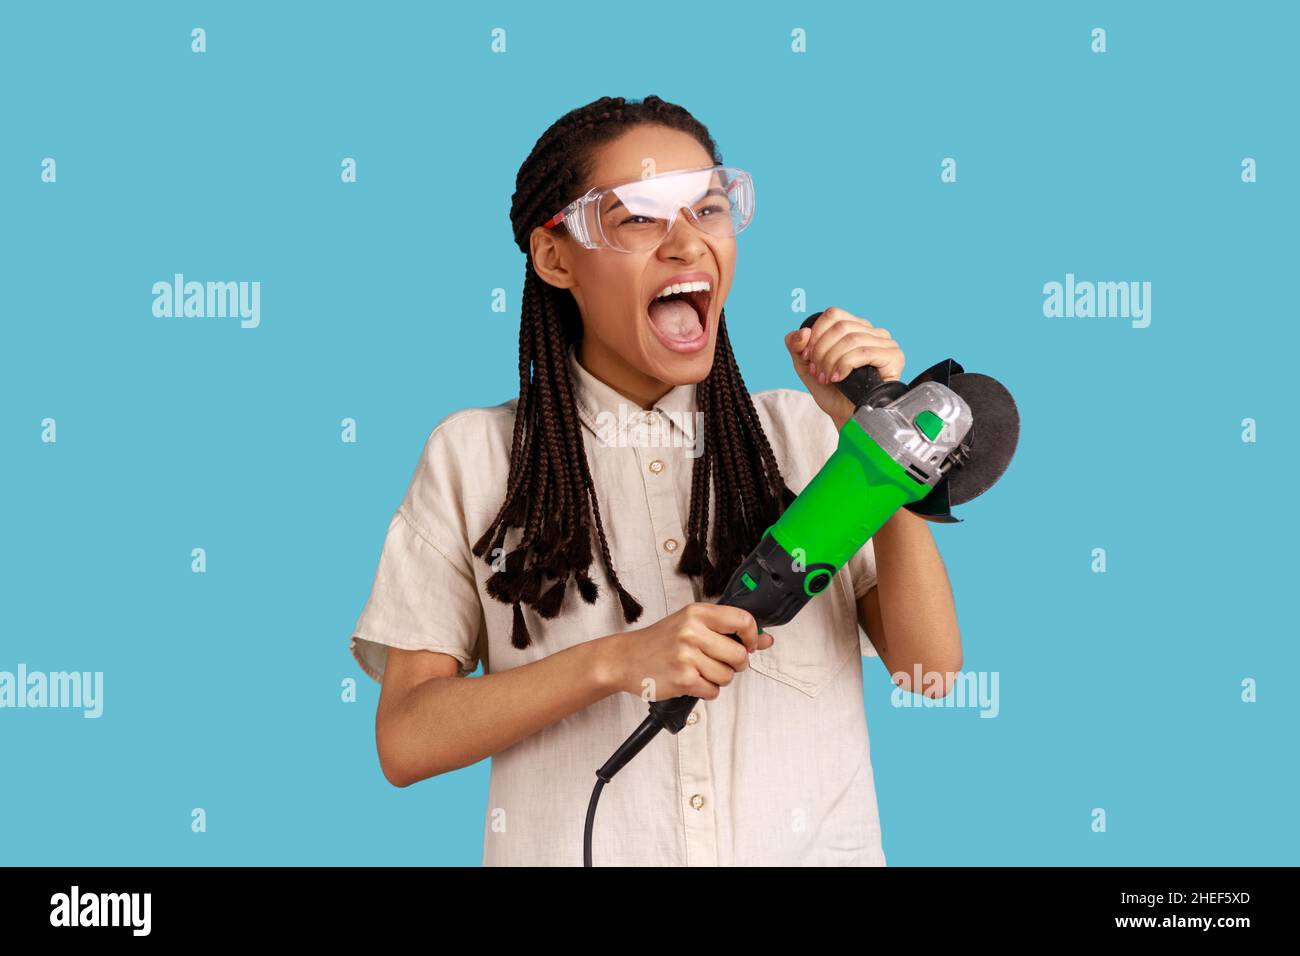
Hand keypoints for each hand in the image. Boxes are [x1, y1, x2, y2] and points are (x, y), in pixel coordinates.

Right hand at [602, 603, 771, 700]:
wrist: (625, 658)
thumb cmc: (660, 641)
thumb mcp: (691, 625)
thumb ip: (729, 630)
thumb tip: (766, 639)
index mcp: (697, 613)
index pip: (743, 620)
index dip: (753, 636)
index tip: (749, 644)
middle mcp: (692, 631)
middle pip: (740, 655)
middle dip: (735, 664)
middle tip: (717, 661)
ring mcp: (687, 656)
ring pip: (728, 676)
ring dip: (718, 678)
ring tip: (699, 670)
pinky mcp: (684, 679)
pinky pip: (713, 691)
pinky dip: (706, 690)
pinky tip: (691, 680)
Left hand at [784, 307, 905, 428]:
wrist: (846, 416)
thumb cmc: (831, 391)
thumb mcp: (806, 366)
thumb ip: (796, 346)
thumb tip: (802, 331)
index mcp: (854, 327)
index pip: (833, 314)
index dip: (816, 334)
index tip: (806, 357)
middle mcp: (872, 331)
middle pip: (840, 327)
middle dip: (821, 351)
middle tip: (817, 372)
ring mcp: (885, 343)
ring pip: (851, 340)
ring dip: (831, 361)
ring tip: (826, 378)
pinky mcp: (894, 356)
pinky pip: (865, 352)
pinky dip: (845, 365)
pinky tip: (839, 378)